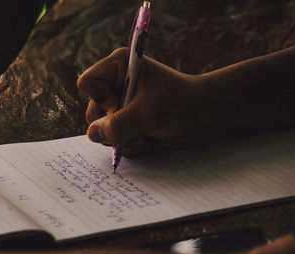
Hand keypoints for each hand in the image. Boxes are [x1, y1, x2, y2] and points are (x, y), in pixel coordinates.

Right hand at [77, 48, 218, 155]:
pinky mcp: (128, 122)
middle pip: (92, 111)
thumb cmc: (181, 104)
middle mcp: (116, 85)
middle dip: (114, 125)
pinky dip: (131, 144)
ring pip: (102, 129)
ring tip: (146, 134)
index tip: (121, 106)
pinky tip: (149, 138)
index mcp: (118, 68)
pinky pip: (115, 139)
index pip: (88, 83)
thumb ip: (117, 125)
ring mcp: (121, 106)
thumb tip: (91, 135)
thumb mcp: (148, 113)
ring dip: (124, 138)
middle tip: (137, 125)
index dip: (101, 99)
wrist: (206, 116)